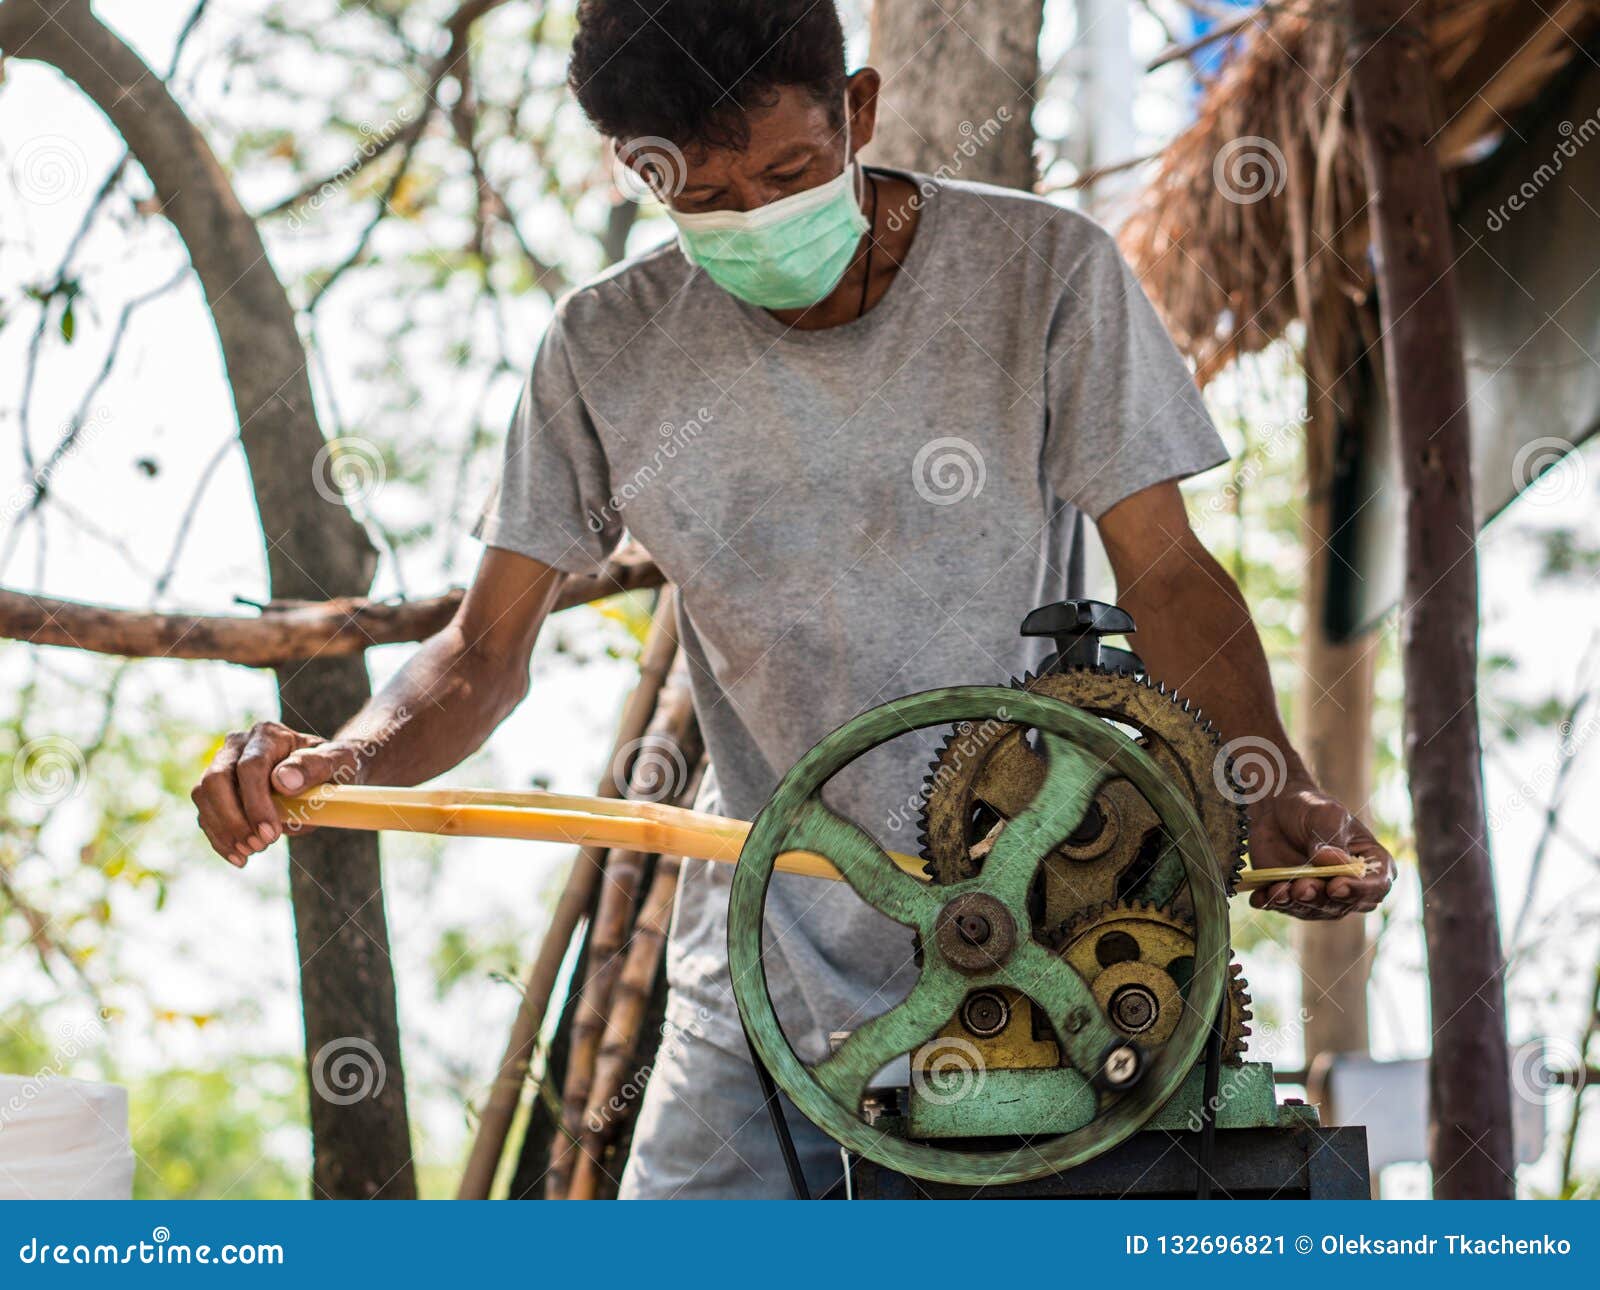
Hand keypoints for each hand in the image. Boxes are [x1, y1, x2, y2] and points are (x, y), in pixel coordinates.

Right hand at [191, 722, 360, 866]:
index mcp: (268, 735)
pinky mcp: (217, 791)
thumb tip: (283, 781)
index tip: (272, 833)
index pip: (250, 766)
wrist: (328, 774)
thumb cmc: (335, 766)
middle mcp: (238, 746)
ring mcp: (223, 766)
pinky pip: (205, 814)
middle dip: (234, 819)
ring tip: (251, 852)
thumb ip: (316, 766)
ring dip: (223, 830)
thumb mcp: (340, 762)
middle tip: (260, 845)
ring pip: (203, 796)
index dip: (256, 802)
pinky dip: (219, 839)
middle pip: (216, 779)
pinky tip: (240, 858)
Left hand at [1245, 779, 1393, 919]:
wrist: (1276, 809)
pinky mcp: (1294, 897)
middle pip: (1342, 904)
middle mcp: (1350, 886)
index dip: (1359, 891)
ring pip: (1313, 910)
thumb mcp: (1325, 815)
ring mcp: (1322, 895)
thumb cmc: (1311, 808)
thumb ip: (1331, 839)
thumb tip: (1335, 862)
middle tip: (1301, 887)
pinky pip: (1285, 907)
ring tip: (1278, 890)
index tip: (1336, 886)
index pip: (1376, 887)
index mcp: (1371, 864)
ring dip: (1295, 903)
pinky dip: (1272, 903)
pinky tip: (1259, 898)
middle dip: (1320, 898)